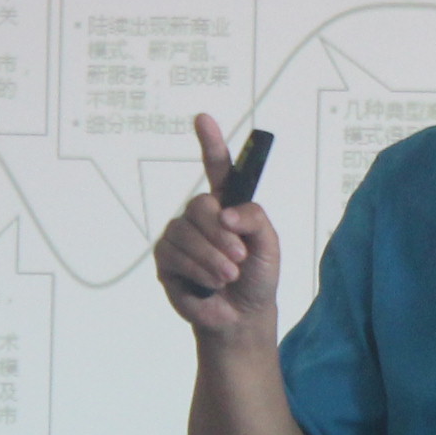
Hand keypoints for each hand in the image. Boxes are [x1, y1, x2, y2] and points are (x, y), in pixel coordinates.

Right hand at [154, 114, 280, 345]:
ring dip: (212, 258)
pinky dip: (199, 271)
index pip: (217, 168)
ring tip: (229, 276)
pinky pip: (174, 255)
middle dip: (221, 235)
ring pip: (187, 234)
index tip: (203, 118)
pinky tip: (211, 284)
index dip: (210, 142)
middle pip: (200, 206)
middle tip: (239, 258)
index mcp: (227, 205)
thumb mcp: (269, 245)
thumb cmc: (257, 277)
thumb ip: (255, 219)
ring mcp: (180, 236)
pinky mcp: (166, 260)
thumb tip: (225, 214)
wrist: (242, 316)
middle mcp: (200, 216)